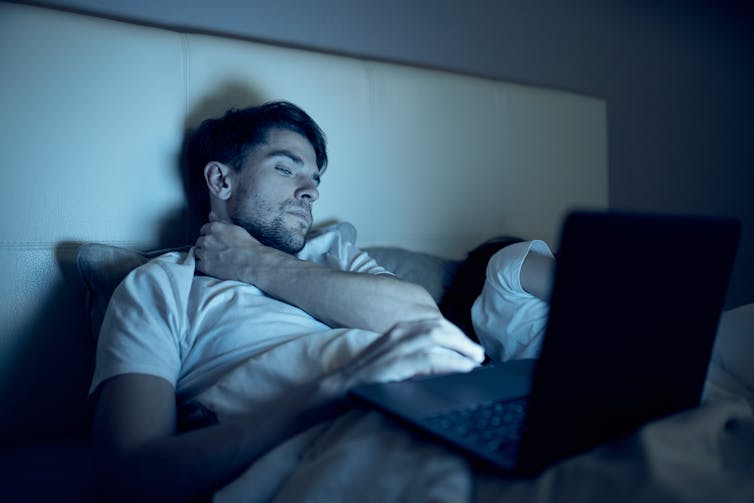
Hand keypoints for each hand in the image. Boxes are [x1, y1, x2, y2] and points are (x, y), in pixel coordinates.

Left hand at [194, 212, 267, 280]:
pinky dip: (203, 264)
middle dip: (206, 245)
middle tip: (217, 250)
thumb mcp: (235, 229)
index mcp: (214, 228)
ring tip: (215, 258)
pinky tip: (213, 265)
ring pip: (197, 252)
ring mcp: (205, 253)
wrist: (253, 262)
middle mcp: (207, 239)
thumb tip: (211, 214)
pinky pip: (197, 264)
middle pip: (199, 241)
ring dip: (203, 254)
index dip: (209, 235)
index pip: (203, 230)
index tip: (216, 240)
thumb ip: (220, 221)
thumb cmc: (248, 246)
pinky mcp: (205, 266)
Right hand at [334, 318, 484, 387]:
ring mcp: (396, 346)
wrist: (339, 387)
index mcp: (399, 328)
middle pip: (440, 327)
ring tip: (475, 361)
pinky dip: (451, 362)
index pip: (435, 323)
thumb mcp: (393, 357)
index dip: (456, 333)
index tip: (470, 346)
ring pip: (437, 338)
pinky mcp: (395, 363)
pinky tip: (463, 368)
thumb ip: (415, 354)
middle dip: (462, 340)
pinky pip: (430, 359)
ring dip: (461, 349)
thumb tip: (446, 359)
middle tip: (478, 354)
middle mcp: (399, 332)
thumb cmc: (368, 376)